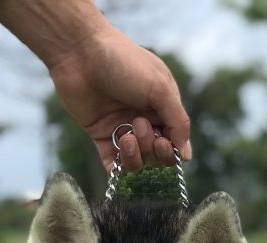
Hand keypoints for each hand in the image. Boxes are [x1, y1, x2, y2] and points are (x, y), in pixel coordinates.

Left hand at [48, 23, 191, 171]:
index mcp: (162, 106)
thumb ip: (177, 121)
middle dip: (152, 149)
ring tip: (127, 135)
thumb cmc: (124, 62)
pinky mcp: (102, 137)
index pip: (175, 141)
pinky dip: (120, 165)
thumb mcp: (159, 88)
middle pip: (157, 155)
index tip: (162, 139)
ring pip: (138, 162)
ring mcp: (123, 129)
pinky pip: (115, 165)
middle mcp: (144, 119)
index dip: (171, 148)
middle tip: (139, 125)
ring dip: (136, 154)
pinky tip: (119, 148)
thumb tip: (186, 155)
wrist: (81, 53)